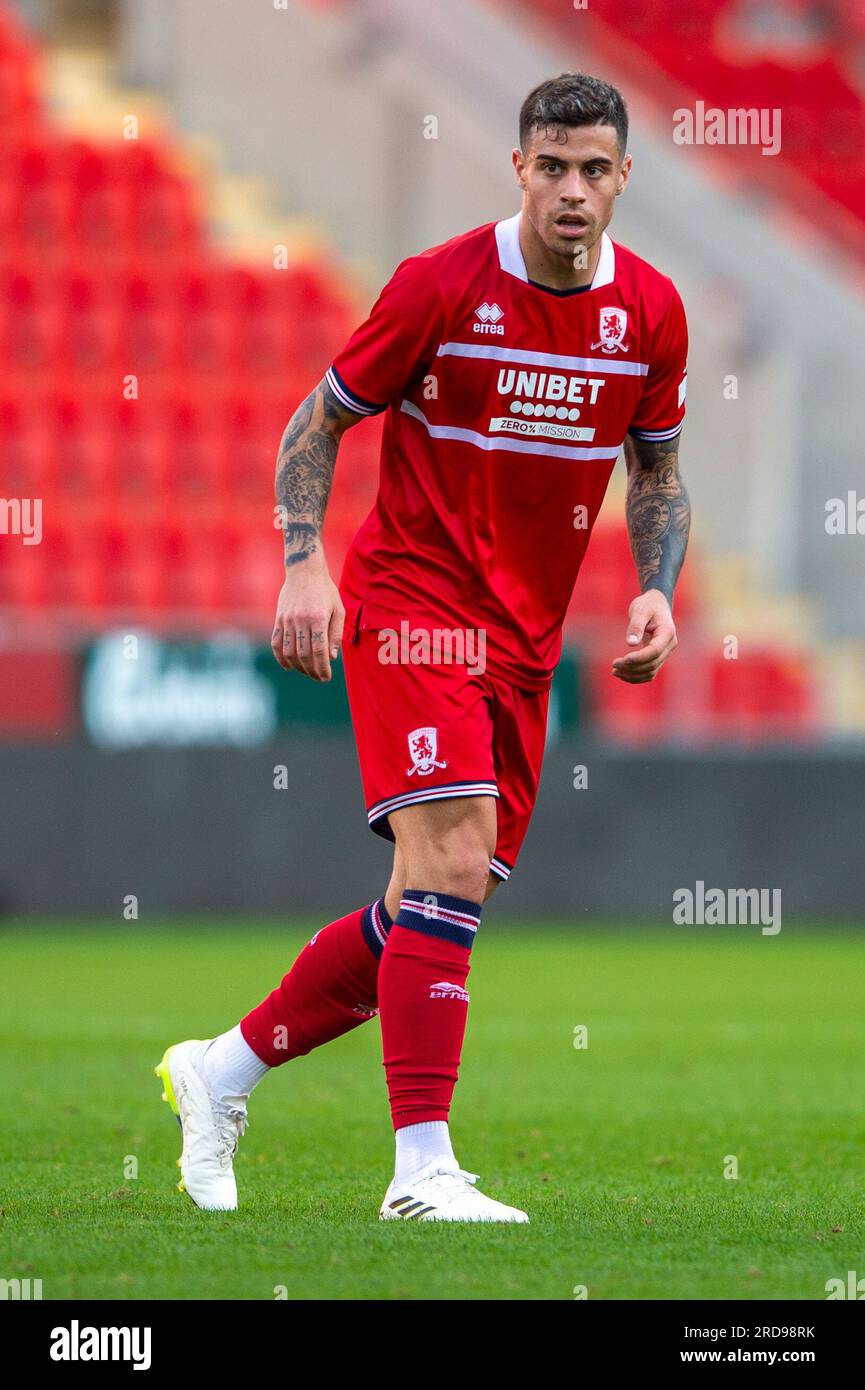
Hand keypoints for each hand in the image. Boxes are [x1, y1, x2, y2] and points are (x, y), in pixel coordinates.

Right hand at [271, 558, 344, 681]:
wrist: (304, 570)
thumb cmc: (326, 591)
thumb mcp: (338, 609)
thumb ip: (336, 634)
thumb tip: (331, 657)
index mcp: (319, 618)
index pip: (319, 650)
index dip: (322, 667)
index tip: (326, 677)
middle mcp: (301, 620)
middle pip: (304, 654)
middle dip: (312, 670)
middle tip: (319, 678)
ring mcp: (287, 620)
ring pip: (289, 651)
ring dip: (298, 666)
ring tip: (307, 672)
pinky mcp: (279, 619)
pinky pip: (276, 642)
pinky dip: (280, 657)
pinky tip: (288, 666)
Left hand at [612, 589, 676, 683]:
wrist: (656, 604)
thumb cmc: (648, 605)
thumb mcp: (640, 610)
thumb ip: (636, 626)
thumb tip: (630, 643)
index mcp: (667, 633)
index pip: (654, 651)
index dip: (639, 658)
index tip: (623, 659)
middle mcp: (669, 645)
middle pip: (652, 664)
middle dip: (632, 667)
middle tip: (614, 664)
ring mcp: (665, 653)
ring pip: (650, 672)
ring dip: (632, 675)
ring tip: (614, 671)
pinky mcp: (658, 657)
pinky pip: (649, 672)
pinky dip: (635, 676)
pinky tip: (621, 673)